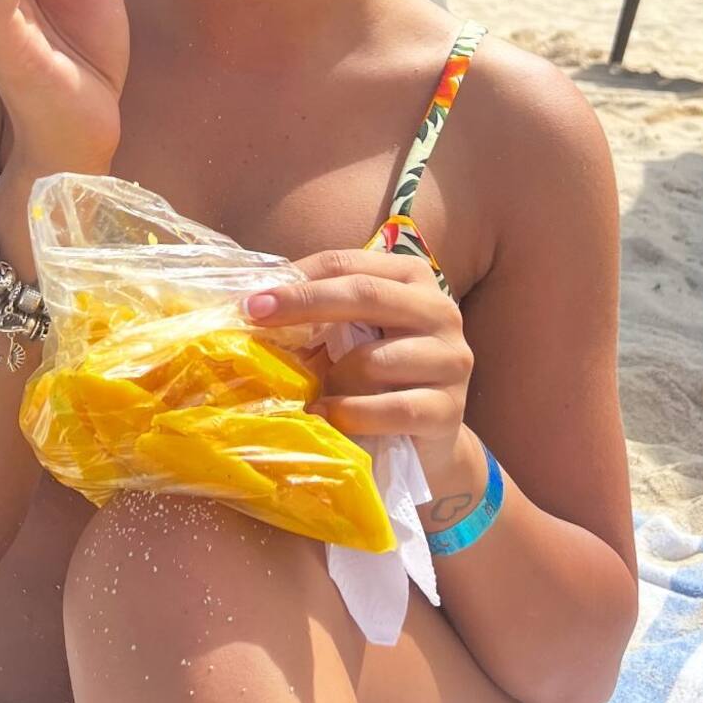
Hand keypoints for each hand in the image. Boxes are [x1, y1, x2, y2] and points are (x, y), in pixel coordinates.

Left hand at [243, 248, 473, 465]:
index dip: (298, 279)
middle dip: (304, 304)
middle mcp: (439, 310)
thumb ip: (317, 314)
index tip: (251, 301)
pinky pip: (392, 408)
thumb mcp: (350, 335)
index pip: (348, 264)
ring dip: (332, 377)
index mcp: (411, 278)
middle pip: (365, 294)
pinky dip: (351, 414)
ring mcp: (451, 359)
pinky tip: (327, 416)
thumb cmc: (376, 377)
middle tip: (255, 317)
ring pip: (375, 359)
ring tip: (311, 395)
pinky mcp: (449, 409)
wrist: (425, 438)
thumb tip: (252, 305)